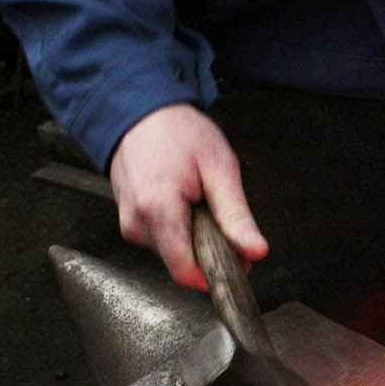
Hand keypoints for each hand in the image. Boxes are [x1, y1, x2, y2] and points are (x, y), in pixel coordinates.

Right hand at [108, 103, 268, 288]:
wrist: (139, 111)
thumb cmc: (178, 132)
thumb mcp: (219, 167)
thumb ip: (236, 215)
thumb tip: (256, 252)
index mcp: (158, 210)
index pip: (185, 272)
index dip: (216, 274)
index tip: (238, 263)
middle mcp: (137, 224)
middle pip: (182, 263)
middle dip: (209, 250)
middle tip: (221, 216)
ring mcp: (129, 224)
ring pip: (173, 253)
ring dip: (194, 238)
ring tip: (197, 200)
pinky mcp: (129, 223)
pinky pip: (162, 240)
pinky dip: (179, 228)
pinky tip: (183, 201)